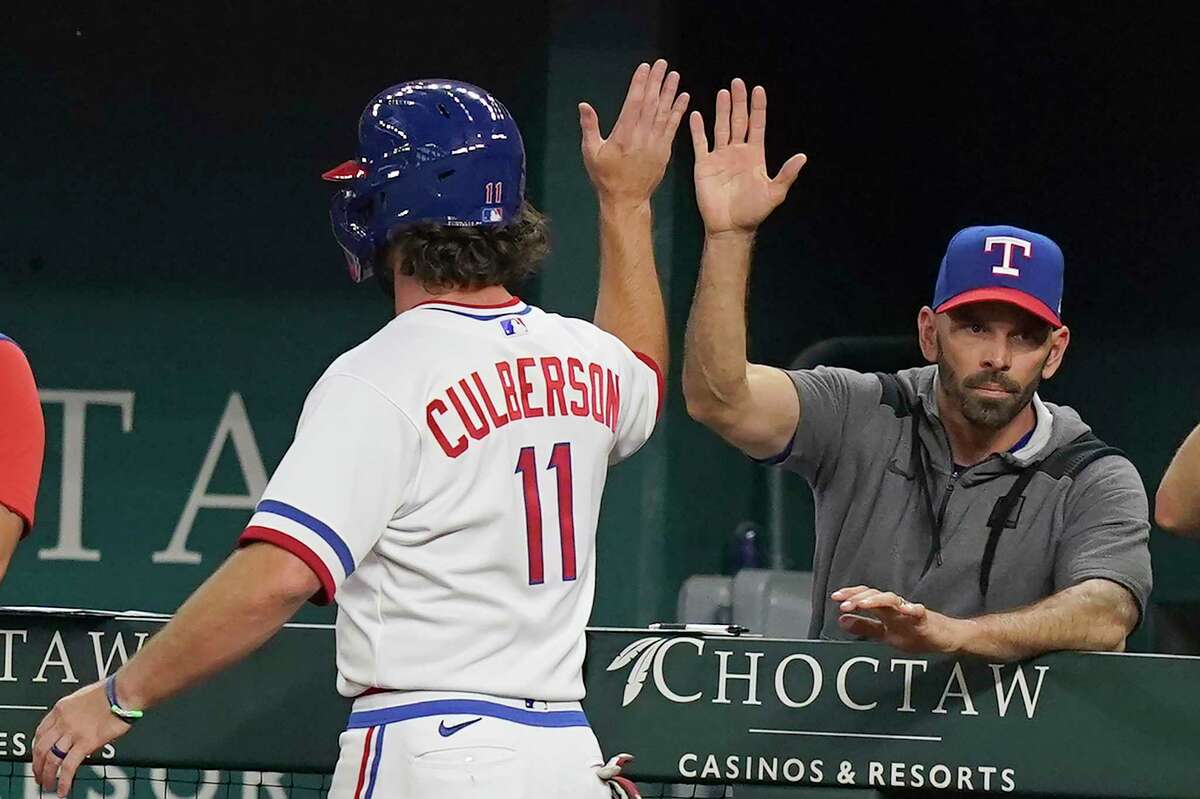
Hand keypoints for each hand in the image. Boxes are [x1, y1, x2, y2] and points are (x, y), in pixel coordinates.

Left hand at [33, 680, 130, 795]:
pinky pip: (69, 766)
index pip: (40, 732)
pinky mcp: (87, 743)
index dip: (36, 748)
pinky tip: (63, 790)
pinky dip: (64, 781)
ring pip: (51, 759)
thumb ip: (75, 715)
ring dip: (47, 776)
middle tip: (39, 776)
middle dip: (37, 766)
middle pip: (40, 748)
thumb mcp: (83, 698)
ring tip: (49, 785)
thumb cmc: (112, 692)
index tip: (38, 757)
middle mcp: (63, 721)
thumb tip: (76, 730)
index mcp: (61, 709)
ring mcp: (73, 732)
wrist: (124, 691)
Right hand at [579, 59, 689, 205]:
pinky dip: (679, 112)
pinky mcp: (665, 150)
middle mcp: (641, 136)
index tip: (646, 67)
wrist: (627, 200)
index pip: (634, 102)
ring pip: (664, 112)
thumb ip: (589, 128)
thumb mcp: (591, 153)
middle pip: (652, 103)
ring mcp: (656, 143)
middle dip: (657, 81)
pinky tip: (684, 98)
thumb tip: (583, 105)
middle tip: (663, 64)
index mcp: (623, 134)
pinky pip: (673, 127)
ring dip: (670, 92)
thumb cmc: (605, 176)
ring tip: (675, 75)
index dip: (640, 83)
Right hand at [689, 79, 806, 237]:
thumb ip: (786, 174)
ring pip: (721, 127)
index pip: (757, 125)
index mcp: (755, 155)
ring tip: (722, 92)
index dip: (758, 108)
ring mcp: (720, 156)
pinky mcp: (704, 165)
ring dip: (721, 110)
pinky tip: (696, 114)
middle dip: (739, 102)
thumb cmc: (753, 211)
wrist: (729, 227)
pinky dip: (697, 129)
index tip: (758, 89)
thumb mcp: (774, 193)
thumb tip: (803, 157)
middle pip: (738, 121)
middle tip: (738, 82)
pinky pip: (700, 143)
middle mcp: (737, 151)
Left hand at [831, 585, 967, 654]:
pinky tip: (905, 609)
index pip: (865, 597)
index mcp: (886, 610)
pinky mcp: (926, 620)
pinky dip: (912, 609)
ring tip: (863, 604)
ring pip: (892, 600)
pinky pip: (919, 612)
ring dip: (877, 600)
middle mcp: (896, 607)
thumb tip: (841, 620)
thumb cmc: (916, 633)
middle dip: (858, 597)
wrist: (946, 638)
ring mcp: (910, 612)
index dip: (851, 595)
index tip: (835, 597)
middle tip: (842, 603)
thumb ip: (865, 627)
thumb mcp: (886, 634)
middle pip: (875, 595)